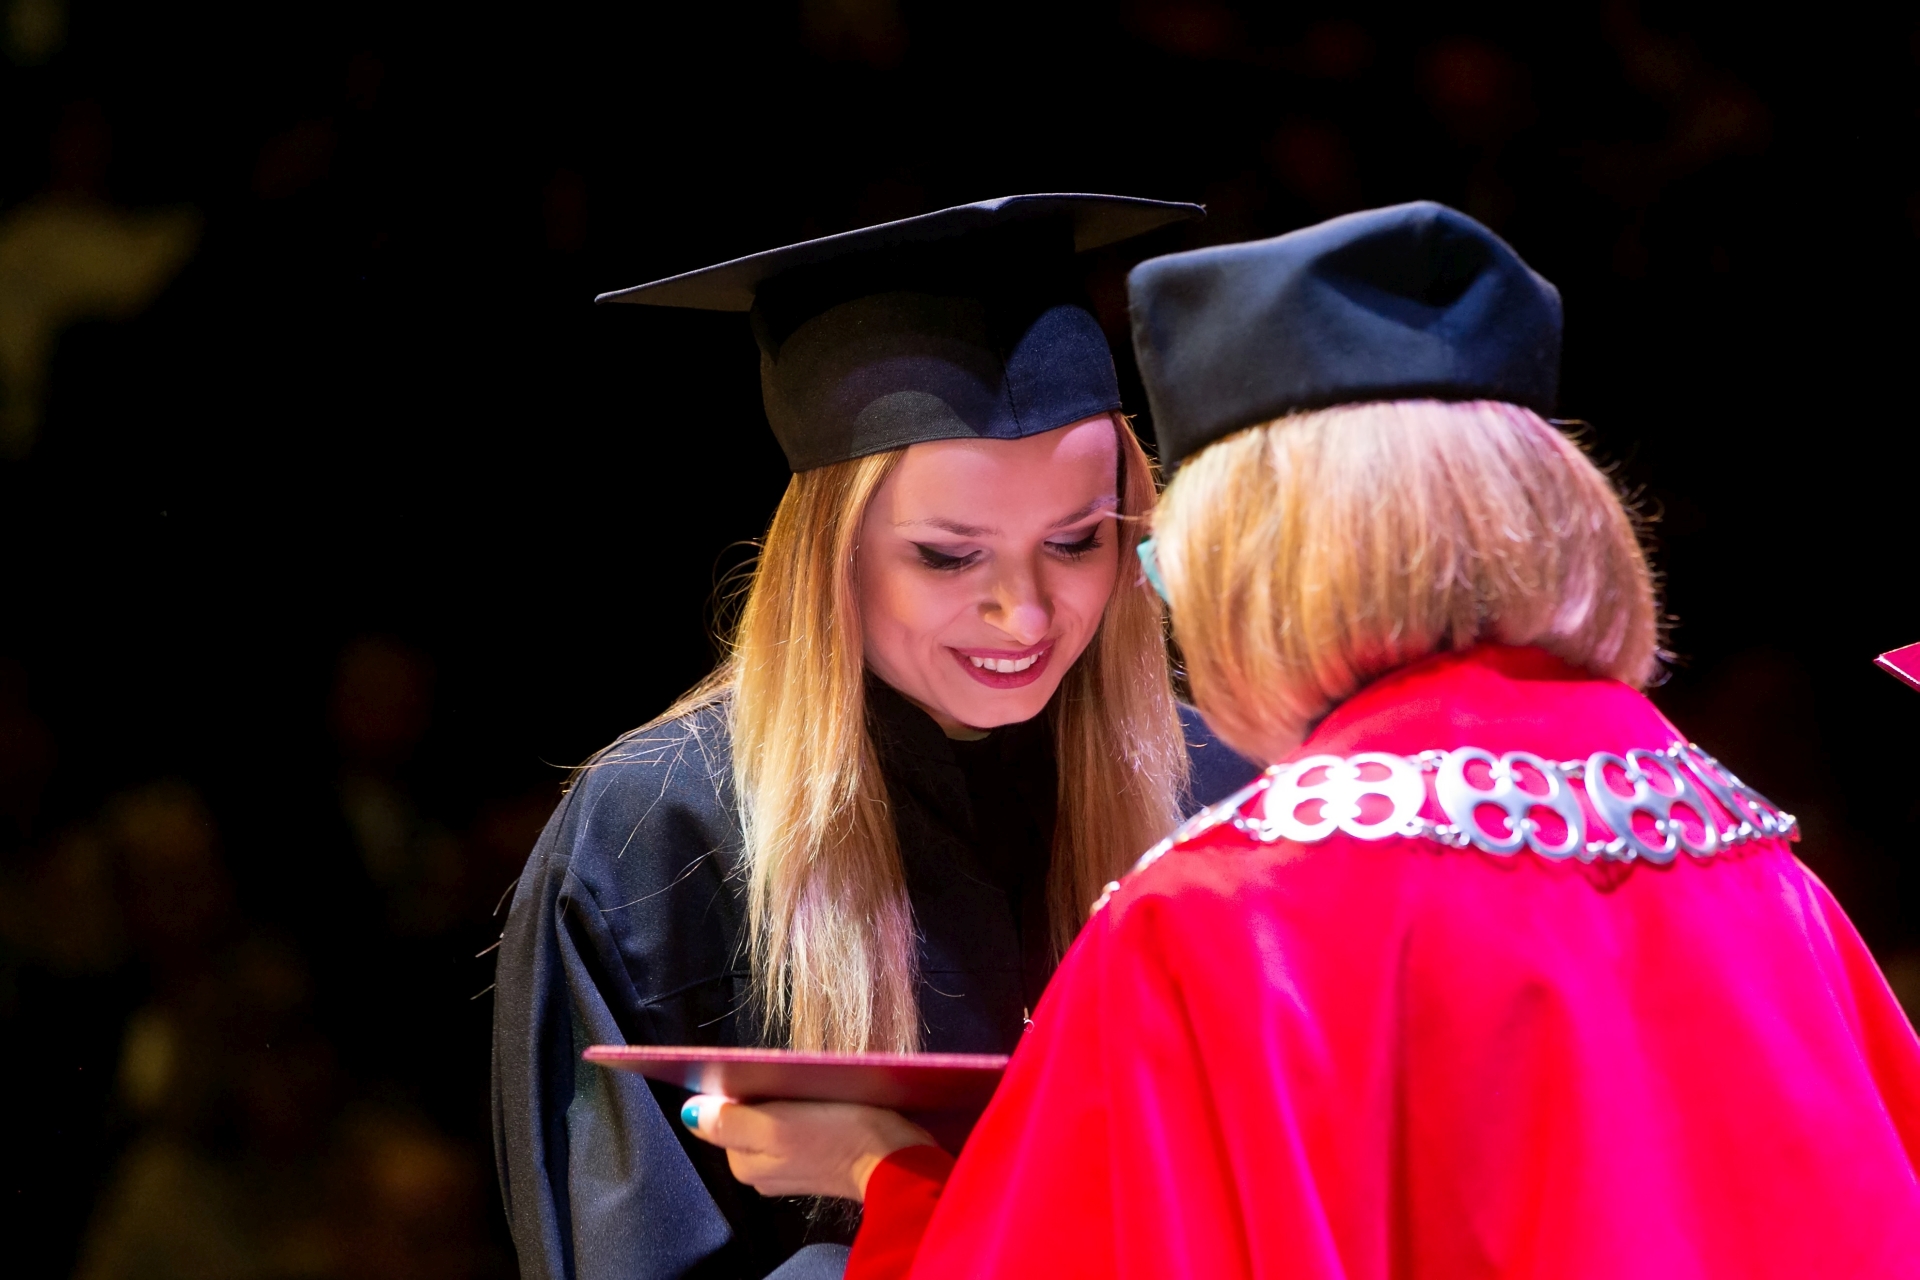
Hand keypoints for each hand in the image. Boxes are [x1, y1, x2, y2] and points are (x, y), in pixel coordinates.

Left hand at [680, 1096, 937, 1200]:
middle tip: (793, 1078)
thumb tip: (690, 1112)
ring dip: (787, 1098)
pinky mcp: (820, 1159)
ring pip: (775, 1118)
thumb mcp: (776, 1127)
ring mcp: (791, 1167)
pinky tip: (825, 1100)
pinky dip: (806, 1109)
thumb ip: (730, 1121)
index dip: (740, 1086)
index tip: (764, 1072)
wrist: (897, 1161)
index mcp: (746, 1164)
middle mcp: (762, 1172)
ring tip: (811, 1086)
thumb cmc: (839, 1138)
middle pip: (749, 1115)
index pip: (725, 1113)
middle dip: (764, 1093)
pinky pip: (799, 1126)